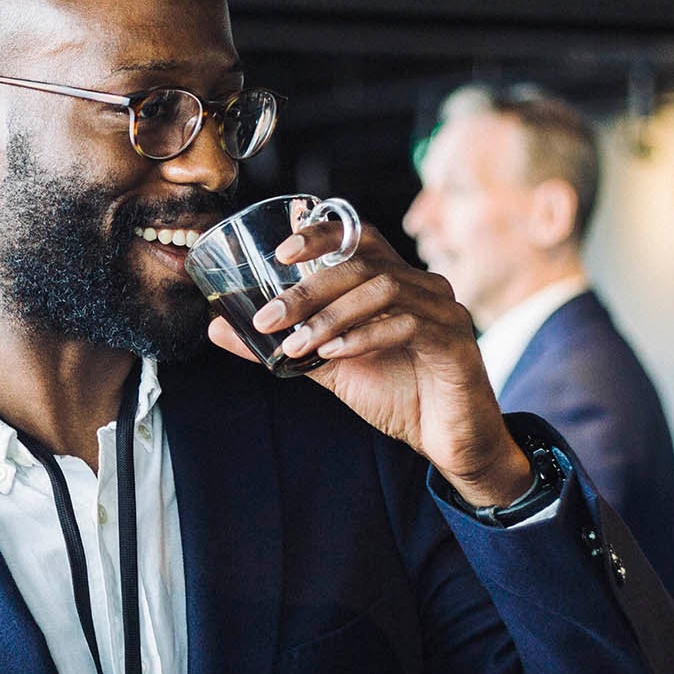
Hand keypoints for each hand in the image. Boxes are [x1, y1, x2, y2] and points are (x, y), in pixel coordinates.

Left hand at [203, 220, 533, 506]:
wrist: (449, 440)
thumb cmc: (397, 393)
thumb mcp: (328, 365)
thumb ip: (281, 344)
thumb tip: (218, 328)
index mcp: (394, 280)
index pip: (358, 236)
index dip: (321, 233)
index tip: (280, 252)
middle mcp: (421, 284)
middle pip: (360, 263)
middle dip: (307, 289)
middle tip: (267, 318)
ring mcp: (442, 307)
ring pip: (380, 288)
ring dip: (329, 316)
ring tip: (294, 344)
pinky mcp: (455, 339)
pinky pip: (405, 323)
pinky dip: (362, 336)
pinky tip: (333, 354)